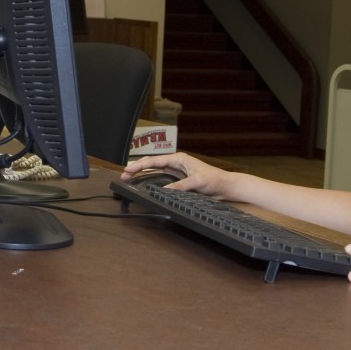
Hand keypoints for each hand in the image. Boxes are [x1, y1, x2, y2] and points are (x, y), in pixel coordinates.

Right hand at [118, 152, 237, 198]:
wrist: (225, 186)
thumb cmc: (215, 180)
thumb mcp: (197, 182)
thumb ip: (181, 186)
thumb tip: (165, 190)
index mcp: (179, 159)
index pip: (155, 161)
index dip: (140, 165)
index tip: (128, 169)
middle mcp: (176, 163)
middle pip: (152, 164)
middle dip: (137, 168)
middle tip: (124, 175)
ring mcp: (177, 172)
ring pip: (155, 171)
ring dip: (143, 174)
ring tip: (130, 178)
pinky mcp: (179, 180)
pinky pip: (162, 178)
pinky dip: (152, 180)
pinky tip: (145, 183)